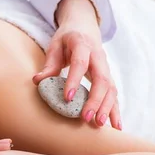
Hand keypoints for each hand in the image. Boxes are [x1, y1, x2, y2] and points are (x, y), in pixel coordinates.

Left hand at [33, 0, 120, 129]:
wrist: (85, 28)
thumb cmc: (66, 39)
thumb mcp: (55, 45)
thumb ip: (49, 64)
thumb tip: (38, 81)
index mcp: (82, 45)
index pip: (80, 63)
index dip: (75, 80)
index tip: (68, 97)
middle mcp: (98, 57)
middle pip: (101, 79)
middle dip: (95, 100)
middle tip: (86, 118)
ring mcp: (106, 68)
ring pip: (111, 88)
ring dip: (107, 108)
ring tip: (99, 125)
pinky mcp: (109, 77)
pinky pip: (114, 95)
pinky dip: (115, 110)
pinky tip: (116, 126)